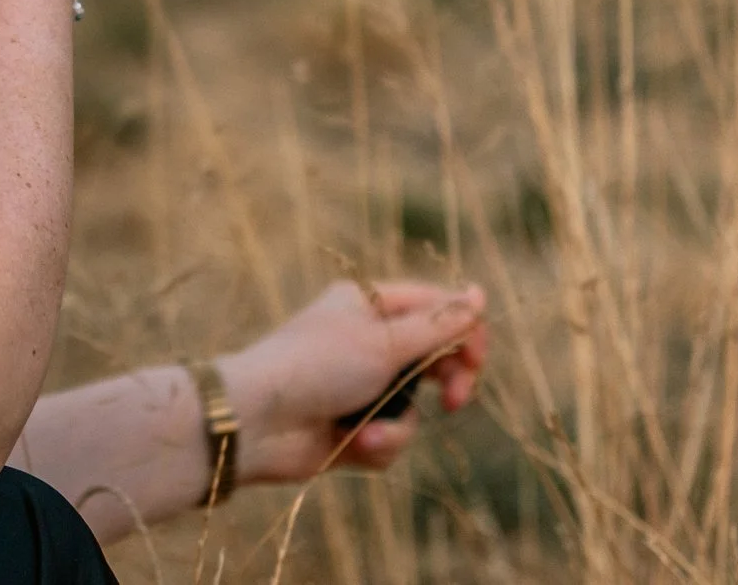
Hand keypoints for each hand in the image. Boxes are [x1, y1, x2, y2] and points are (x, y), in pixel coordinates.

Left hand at [216, 280, 489, 481]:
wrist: (258, 421)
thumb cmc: (317, 367)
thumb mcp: (385, 341)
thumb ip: (438, 324)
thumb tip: (479, 295)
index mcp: (369, 304)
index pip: (435, 307)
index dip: (464, 331)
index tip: (476, 360)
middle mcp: (366, 341)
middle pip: (433, 358)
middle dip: (447, 383)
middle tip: (456, 400)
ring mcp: (358, 385)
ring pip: (414, 406)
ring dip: (399, 424)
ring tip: (369, 432)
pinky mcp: (352, 426)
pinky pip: (390, 436)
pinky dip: (378, 443)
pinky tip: (354, 444)